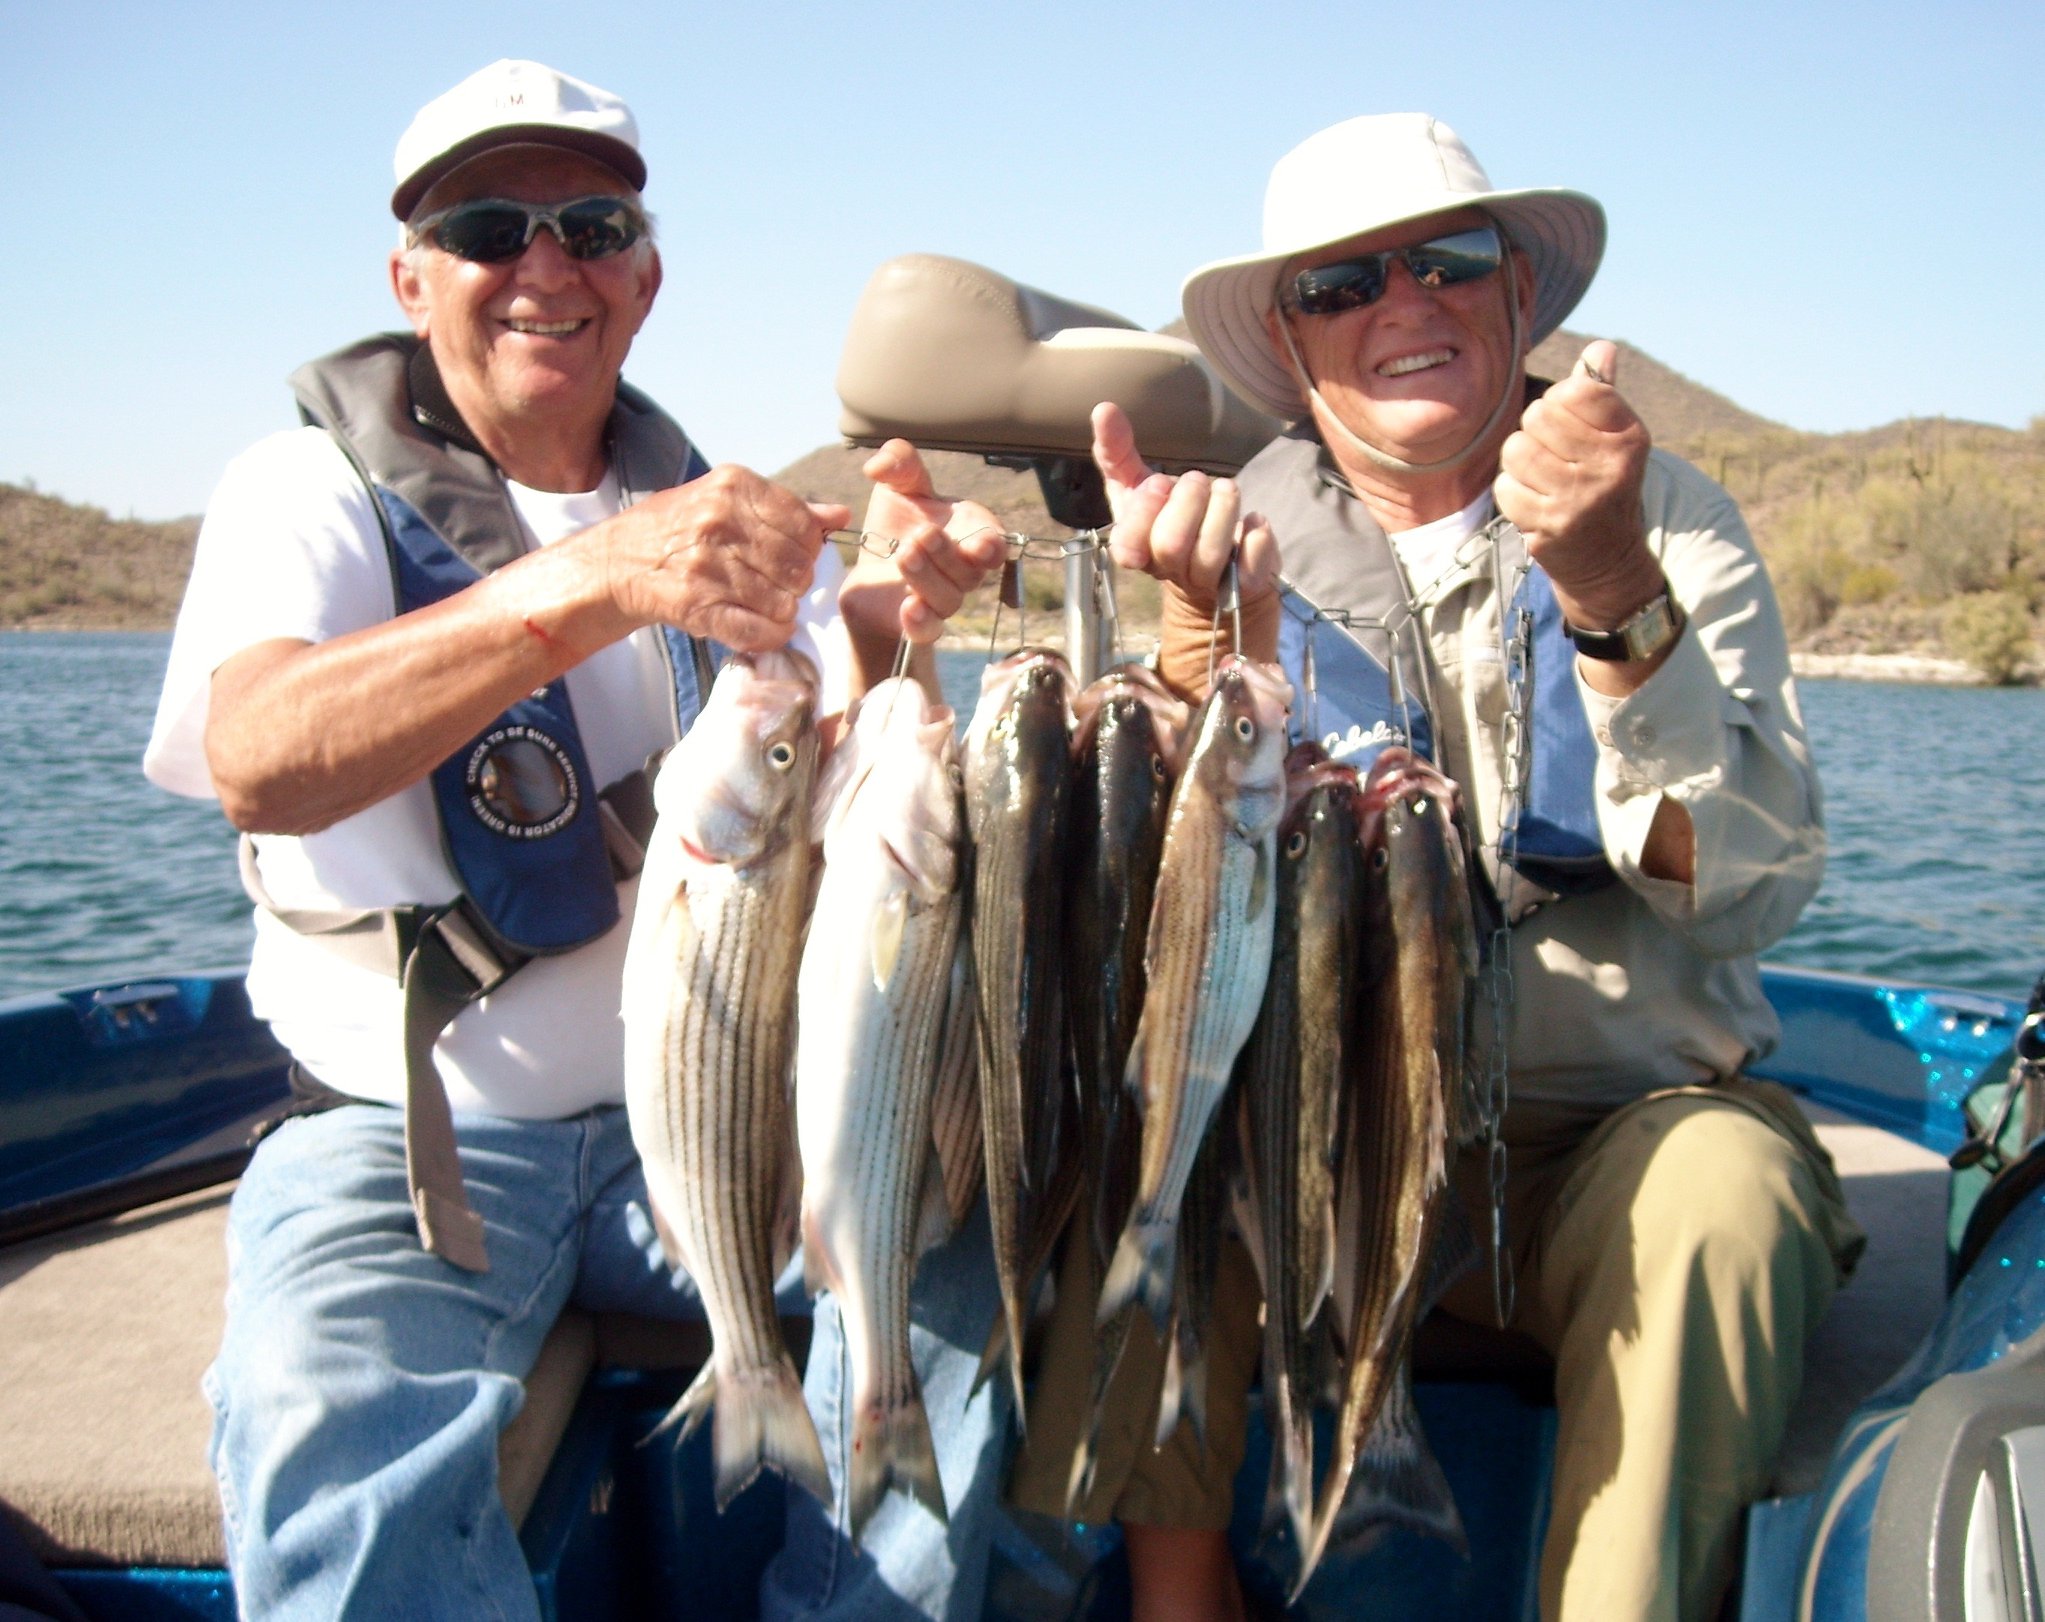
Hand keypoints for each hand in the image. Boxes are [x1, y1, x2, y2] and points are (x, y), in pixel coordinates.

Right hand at [591, 466, 845, 652]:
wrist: (619, 562)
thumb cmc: (681, 528)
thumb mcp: (726, 500)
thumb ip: (786, 509)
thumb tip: (838, 515)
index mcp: (732, 487)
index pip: (804, 524)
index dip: (807, 546)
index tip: (791, 553)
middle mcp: (719, 522)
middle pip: (799, 566)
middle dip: (796, 580)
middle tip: (776, 581)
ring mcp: (708, 567)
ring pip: (784, 602)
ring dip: (781, 609)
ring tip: (762, 601)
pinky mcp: (699, 608)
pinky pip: (760, 632)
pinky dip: (771, 635)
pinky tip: (763, 626)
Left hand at [838, 439, 1007, 646]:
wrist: (867, 569)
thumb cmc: (895, 524)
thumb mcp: (898, 486)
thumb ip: (899, 463)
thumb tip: (878, 465)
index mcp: (970, 533)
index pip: (994, 543)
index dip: (991, 546)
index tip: (979, 545)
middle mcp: (963, 570)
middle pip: (970, 572)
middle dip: (947, 555)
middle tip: (918, 537)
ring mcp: (943, 599)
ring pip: (949, 599)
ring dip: (928, 579)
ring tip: (903, 556)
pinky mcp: (918, 623)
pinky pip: (928, 631)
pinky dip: (921, 622)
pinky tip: (908, 608)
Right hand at [1090, 401, 1276, 607]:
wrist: (1215, 569)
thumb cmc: (1169, 518)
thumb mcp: (1137, 485)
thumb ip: (1117, 451)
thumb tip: (1103, 409)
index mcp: (1138, 548)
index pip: (1127, 546)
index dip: (1144, 512)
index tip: (1160, 484)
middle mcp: (1169, 571)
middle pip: (1170, 546)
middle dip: (1188, 501)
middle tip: (1199, 480)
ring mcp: (1206, 583)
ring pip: (1209, 556)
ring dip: (1223, 509)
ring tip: (1226, 489)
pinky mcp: (1243, 587)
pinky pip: (1250, 570)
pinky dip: (1256, 536)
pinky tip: (1253, 520)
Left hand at [1494, 340, 1657, 625]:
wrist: (1607, 560)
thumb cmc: (1602, 485)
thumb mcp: (1613, 438)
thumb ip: (1601, 393)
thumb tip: (1601, 347)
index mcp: (1629, 437)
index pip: (1577, 390)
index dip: (1560, 400)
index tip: (1569, 422)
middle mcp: (1609, 467)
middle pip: (1538, 414)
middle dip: (1535, 431)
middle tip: (1553, 456)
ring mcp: (1578, 499)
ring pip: (1516, 449)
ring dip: (1518, 462)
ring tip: (1540, 477)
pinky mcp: (1549, 527)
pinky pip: (1505, 487)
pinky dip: (1512, 493)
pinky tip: (1533, 503)